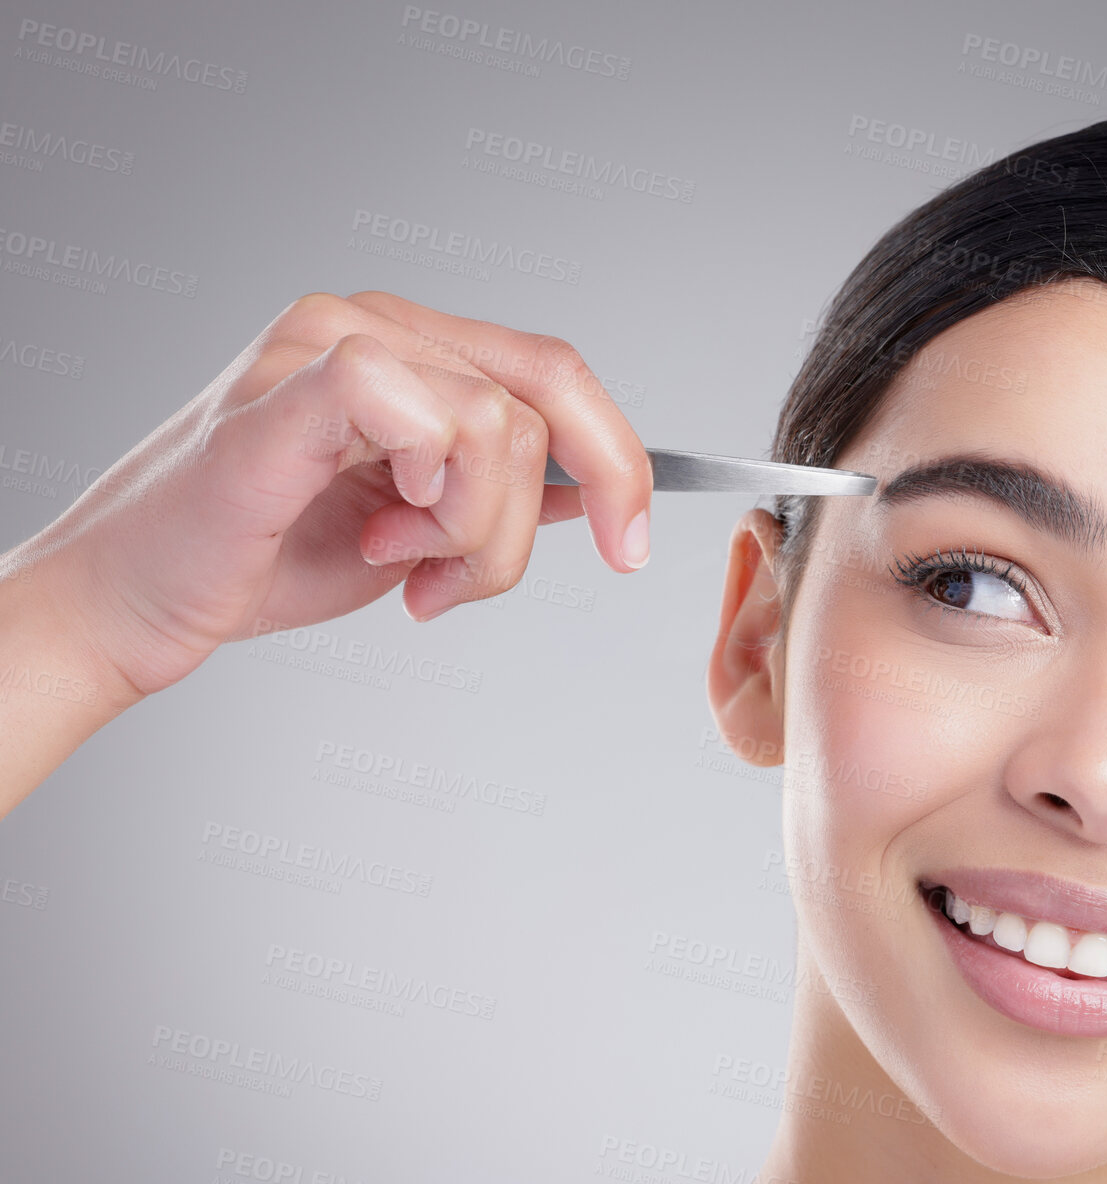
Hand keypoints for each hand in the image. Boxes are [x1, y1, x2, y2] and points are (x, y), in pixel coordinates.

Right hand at [16, 290, 652, 700]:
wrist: (139, 604)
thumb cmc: (261, 558)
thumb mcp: (419, 530)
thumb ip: (497, 493)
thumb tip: (591, 489)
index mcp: (406, 347)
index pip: (551, 371)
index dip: (618, 456)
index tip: (633, 545)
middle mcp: (369, 322)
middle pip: (545, 388)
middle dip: (568, 500)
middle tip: (522, 574)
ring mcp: (324, 342)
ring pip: (496, 422)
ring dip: (476, 533)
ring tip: (404, 564)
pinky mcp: (287, 386)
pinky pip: (418, 407)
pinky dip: (430, 491)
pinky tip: (382, 532)